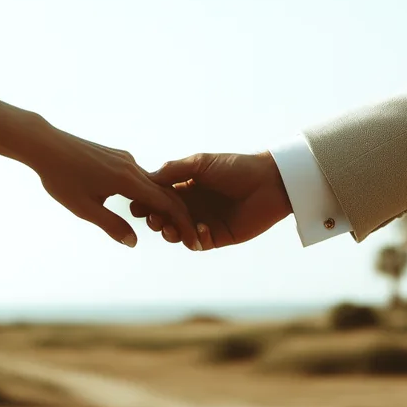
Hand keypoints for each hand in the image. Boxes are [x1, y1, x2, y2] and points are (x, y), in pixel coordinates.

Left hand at [21, 117, 201, 249]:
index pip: (165, 202)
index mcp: (127, 179)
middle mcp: (131, 166)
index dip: (181, 222)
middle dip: (178, 214)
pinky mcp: (117, 156)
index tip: (192, 240)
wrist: (46, 145)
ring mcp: (125, 158)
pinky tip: (144, 205)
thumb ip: (112, 225)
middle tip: (188, 236)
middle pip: (165, 192)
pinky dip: (148, 192)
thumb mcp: (85, 208)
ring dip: (162, 203)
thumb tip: (134, 241)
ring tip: (167, 224)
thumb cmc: (61, 178)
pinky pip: (140, 176)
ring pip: (152, 183)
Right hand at [129, 151, 291, 249]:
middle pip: (166, 217)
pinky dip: (195, 238)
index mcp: (187, 186)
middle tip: (152, 218)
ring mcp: (205, 221)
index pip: (160, 196)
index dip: (148, 201)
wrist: (269, 182)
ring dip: (171, 232)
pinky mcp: (219, 236)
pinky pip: (199, 243)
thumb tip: (147, 177)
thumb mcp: (200, 164)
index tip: (137, 204)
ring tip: (169, 228)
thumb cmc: (236, 167)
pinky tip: (201, 228)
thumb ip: (174, 170)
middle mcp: (194, 205)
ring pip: (179, 233)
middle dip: (156, 219)